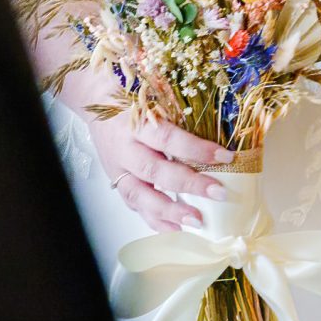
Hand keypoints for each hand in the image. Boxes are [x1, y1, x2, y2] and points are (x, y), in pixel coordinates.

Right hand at [69, 68, 233, 232]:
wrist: (93, 97)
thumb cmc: (131, 92)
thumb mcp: (153, 91)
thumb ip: (180, 108)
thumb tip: (222, 120)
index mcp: (136, 122)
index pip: (168, 138)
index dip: (197, 149)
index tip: (227, 156)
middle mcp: (125, 148)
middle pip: (155, 171)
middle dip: (188, 184)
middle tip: (218, 193)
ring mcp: (118, 168)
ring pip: (140, 195)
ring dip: (169, 211)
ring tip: (196, 221)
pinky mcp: (116, 181)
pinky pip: (134, 205)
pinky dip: (154, 219)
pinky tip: (175, 229)